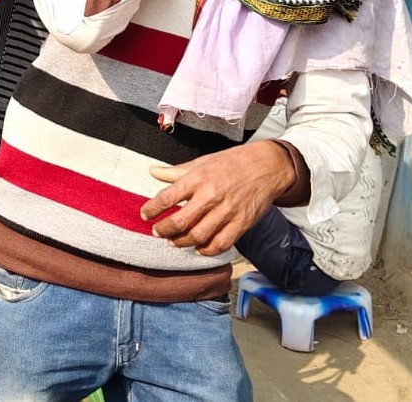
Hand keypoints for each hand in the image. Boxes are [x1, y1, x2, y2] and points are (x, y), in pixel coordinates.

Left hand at [140, 140, 295, 256]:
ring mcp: (227, 211)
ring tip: (174, 241)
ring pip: (199, 236)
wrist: (266, 166)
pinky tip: (199, 248)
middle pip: (181, 221)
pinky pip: (221, 244)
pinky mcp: (242, 223)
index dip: (152, 209)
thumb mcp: (201, 162)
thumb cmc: (231, 163)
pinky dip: (207, 250)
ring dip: (182, 242)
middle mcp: (211, 195)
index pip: (168, 197)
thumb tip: (153, 171)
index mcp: (198, 178)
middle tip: (157, 232)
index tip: (145, 215)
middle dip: (164, 230)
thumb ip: (175, 171)